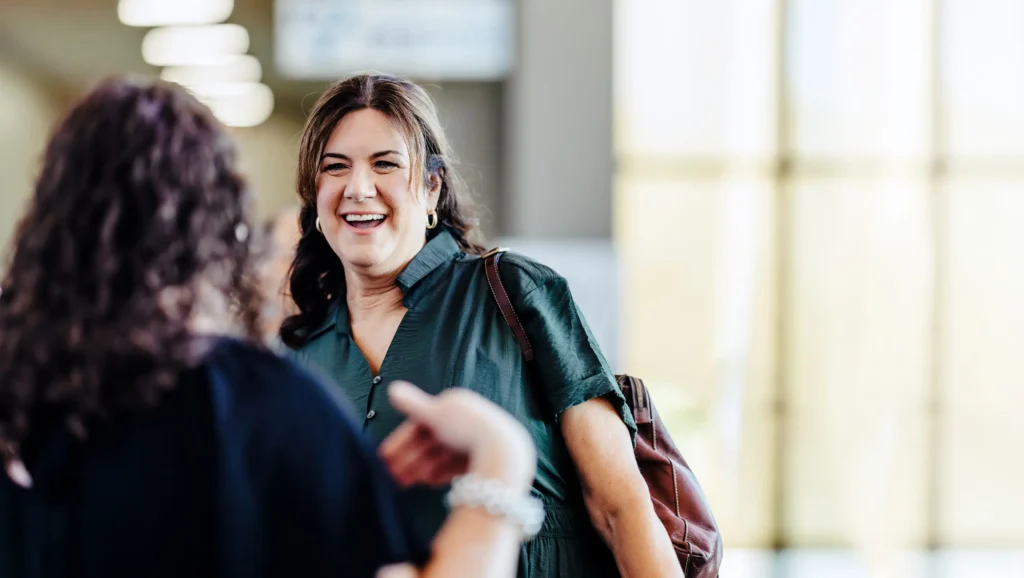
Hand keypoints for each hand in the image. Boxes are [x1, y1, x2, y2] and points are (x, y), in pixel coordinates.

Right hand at [379, 382, 534, 490]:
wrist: (503, 453)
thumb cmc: (467, 429)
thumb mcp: (435, 415)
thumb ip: (412, 405)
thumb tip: (392, 388)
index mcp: (455, 406)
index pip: (421, 423)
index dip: (400, 440)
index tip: (383, 457)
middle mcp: (465, 421)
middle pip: (430, 441)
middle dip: (407, 459)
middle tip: (389, 475)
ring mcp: (475, 440)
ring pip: (441, 456)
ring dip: (420, 468)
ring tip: (404, 483)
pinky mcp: (484, 458)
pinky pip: (456, 466)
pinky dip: (440, 474)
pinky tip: (429, 484)